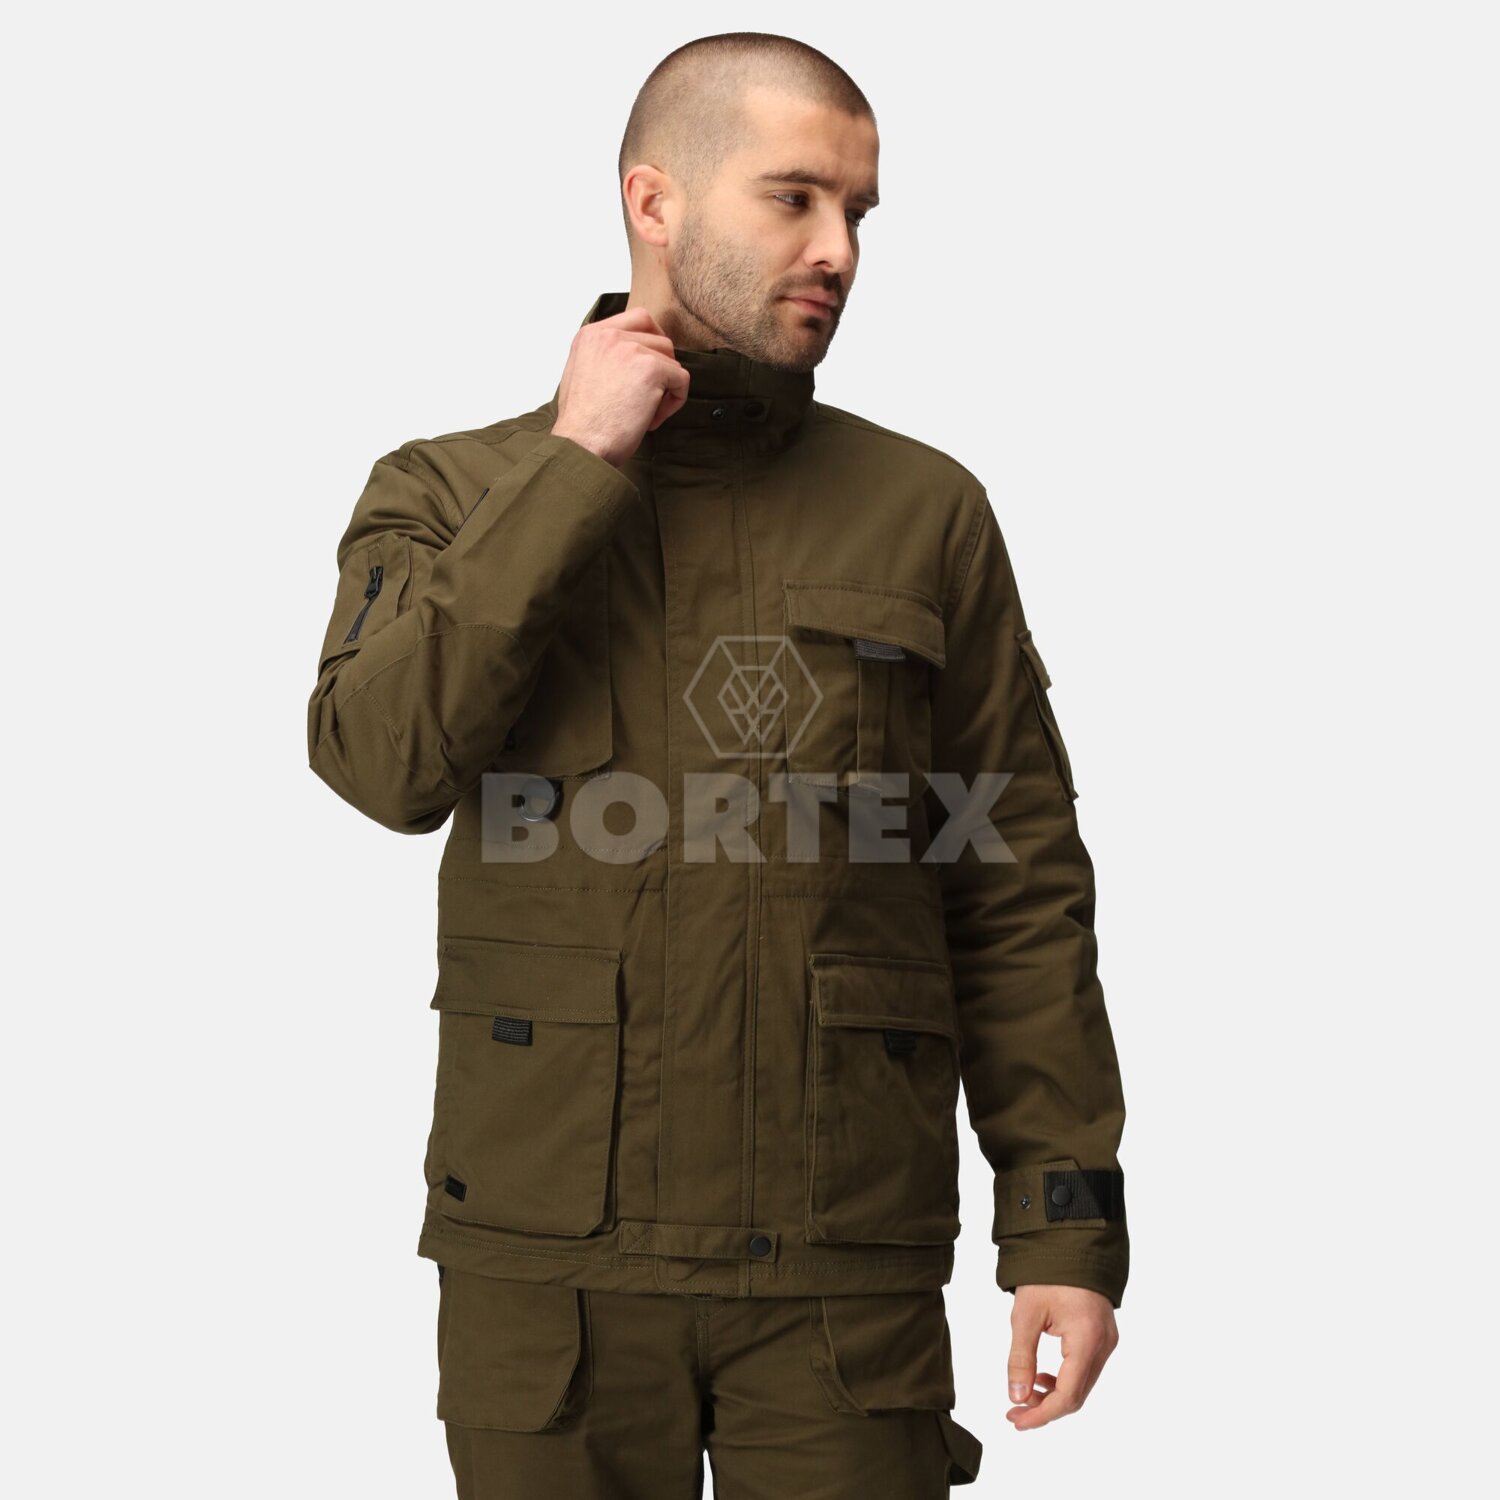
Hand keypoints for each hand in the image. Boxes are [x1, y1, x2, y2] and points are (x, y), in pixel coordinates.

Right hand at [550, 305, 690, 467]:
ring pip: (671, 359)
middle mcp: (610, 335)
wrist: (581, 445)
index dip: (652, 343)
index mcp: (591, 335)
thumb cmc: (581, 424)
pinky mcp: (651, 369)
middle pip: (659, 337)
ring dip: (666, 387)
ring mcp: (631, 349)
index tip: (649, 369)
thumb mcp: (581, 375)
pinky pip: (681, 379)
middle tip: (650, 395)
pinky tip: (652, 419)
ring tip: (646, 412)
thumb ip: (604, 357)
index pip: (638, 319)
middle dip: (662, 367)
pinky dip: (674, 401)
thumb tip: (633, 359)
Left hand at [1006, 1284, 1117, 1429]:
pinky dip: (1064, 1379)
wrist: (1070, 1243)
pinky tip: (1042, 1375)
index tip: (1015, 1420)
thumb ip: (1021, 1358)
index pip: (1068, 1395)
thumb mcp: (1025, 1315)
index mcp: (1087, 1339)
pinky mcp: (1104, 1336)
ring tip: (1024, 1392)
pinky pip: (1086, 1369)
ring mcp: (1107, 1341)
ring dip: (1054, 1394)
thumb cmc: (1046, 1274)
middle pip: (1077, 1395)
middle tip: (1014, 1412)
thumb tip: (1015, 1397)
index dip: (1041, 1414)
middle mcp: (1104, 1345)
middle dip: (1045, 1408)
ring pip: (1083, 1385)